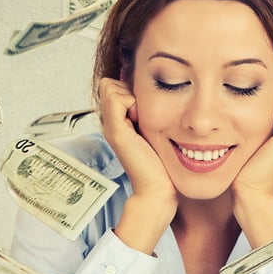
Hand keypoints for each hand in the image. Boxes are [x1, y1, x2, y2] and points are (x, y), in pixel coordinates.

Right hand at [97, 77, 176, 251]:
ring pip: (112, 88)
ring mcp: (111, 126)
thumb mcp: (154, 131)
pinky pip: (117, 98)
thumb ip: (147, 113)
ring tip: (143, 119)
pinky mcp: (116, 131)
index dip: (129, 90)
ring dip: (131, 97)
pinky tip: (141, 121)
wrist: (157, 188)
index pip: (114, 86)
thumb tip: (153, 91)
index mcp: (120, 122)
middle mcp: (112, 123)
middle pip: (111, 85)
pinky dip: (131, 102)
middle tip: (143, 114)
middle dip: (129, 92)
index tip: (145, 109)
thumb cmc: (161, 163)